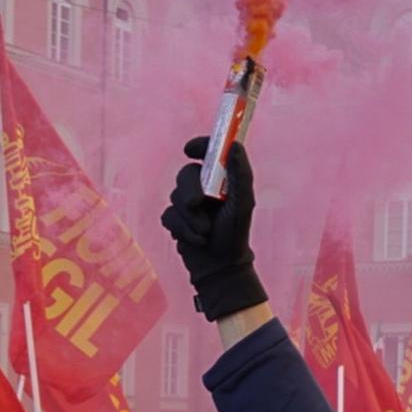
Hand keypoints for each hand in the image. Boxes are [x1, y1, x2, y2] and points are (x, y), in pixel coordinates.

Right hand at [160, 137, 265, 321]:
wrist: (220, 267)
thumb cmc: (235, 234)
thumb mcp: (243, 202)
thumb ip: (240, 173)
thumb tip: (234, 145)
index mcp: (221, 180)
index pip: (208, 153)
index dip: (198, 146)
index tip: (190, 150)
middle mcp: (204, 189)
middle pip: (186, 174)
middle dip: (190, 191)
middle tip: (197, 204)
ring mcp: (188, 204)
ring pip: (174, 196)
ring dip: (190, 217)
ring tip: (204, 231)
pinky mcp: (176, 220)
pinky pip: (168, 216)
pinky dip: (182, 229)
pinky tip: (195, 240)